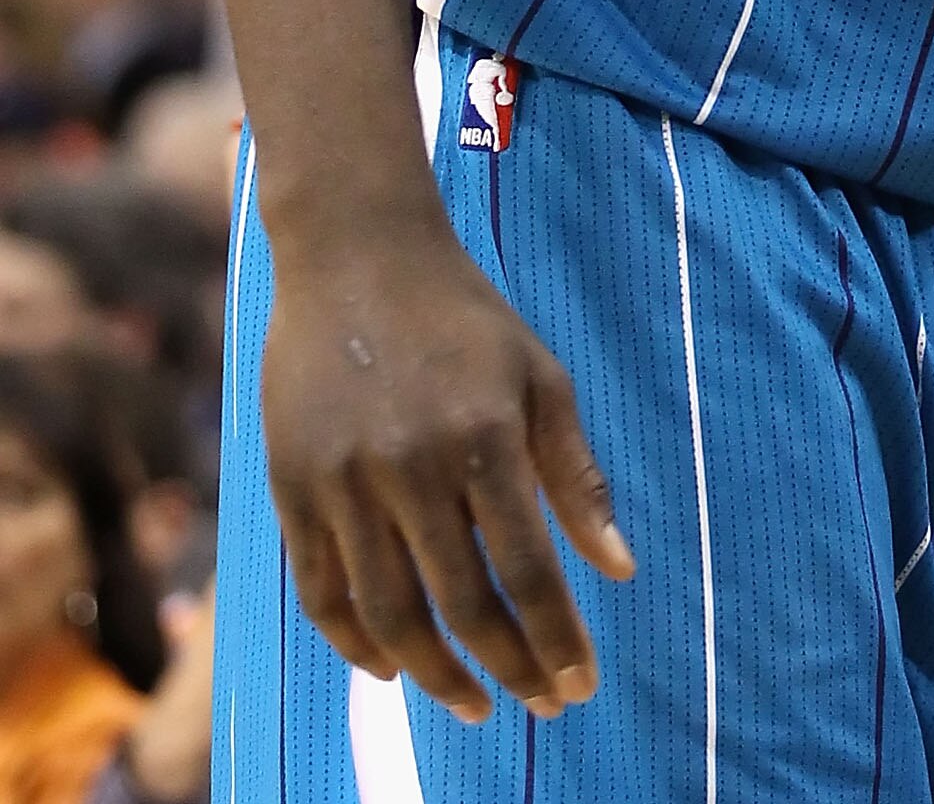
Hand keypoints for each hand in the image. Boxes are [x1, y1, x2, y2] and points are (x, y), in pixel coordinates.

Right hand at [263, 221, 633, 723]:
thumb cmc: (464, 316)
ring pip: (388, 615)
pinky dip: (355, 643)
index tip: (580, 686)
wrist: (356, 251)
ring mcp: (343, 480)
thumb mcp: (539, 377)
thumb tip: (621, 571)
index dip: (555, 639)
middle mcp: (410, 467)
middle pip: (460, 606)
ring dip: (435, 676)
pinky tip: (392, 667)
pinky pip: (321, 592)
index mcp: (482, 437)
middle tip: (540, 703)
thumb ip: (577, 477)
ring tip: (474, 703)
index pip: (526, 571)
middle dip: (508, 669)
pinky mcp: (290, 485)